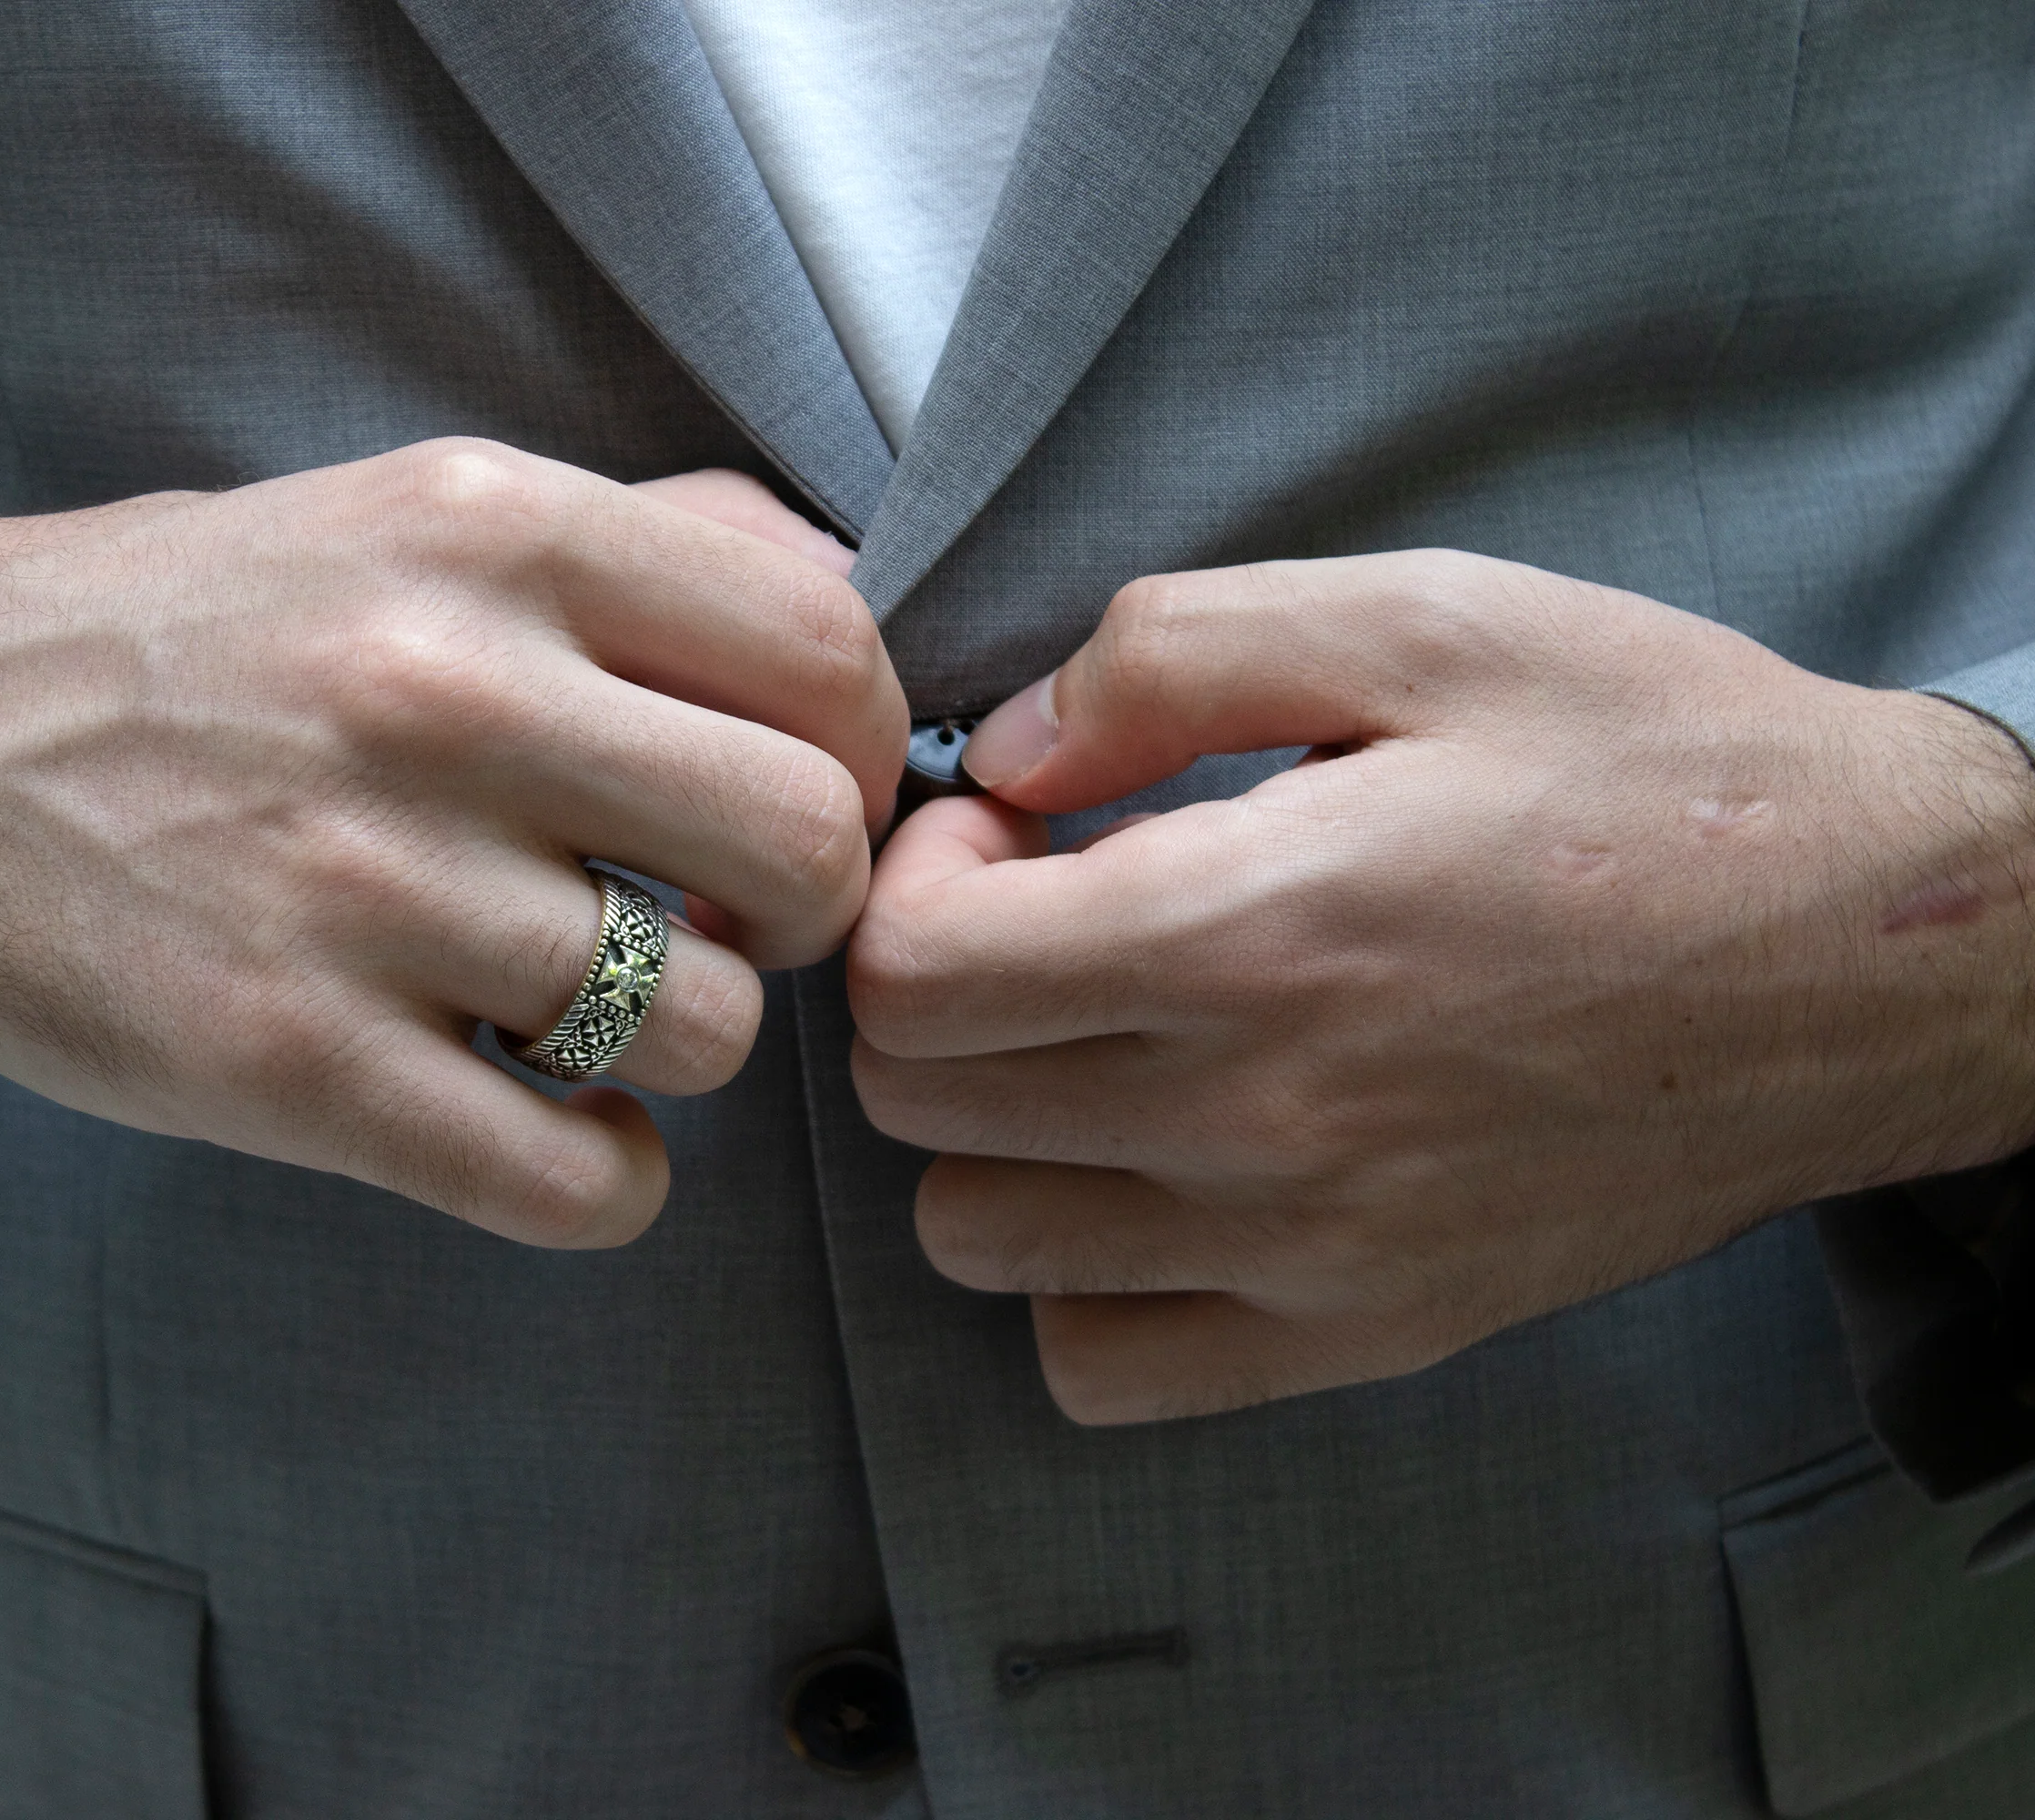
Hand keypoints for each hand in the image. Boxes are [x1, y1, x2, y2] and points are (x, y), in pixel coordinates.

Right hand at [0, 440, 902, 1246]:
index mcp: (485, 529)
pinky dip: (609, 1185)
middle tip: (717, 919)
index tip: (797, 800)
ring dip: (683, 1046)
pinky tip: (555, 1132)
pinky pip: (576, 1183)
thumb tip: (848, 614)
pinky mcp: (279, 1063)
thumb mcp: (405, 510)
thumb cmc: (194, 631)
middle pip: (804, 848)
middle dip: (801, 912)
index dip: (860, 756)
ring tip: (589, 1010)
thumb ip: (643, 538)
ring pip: (704, 1028)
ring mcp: (354, 885)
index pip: (826, 656)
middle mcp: (433, 688)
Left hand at [848, 549, 2034, 1420]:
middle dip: (937, 988)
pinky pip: (1103, 1366)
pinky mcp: (1368, 1329)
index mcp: (1250, 929)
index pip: (909, 977)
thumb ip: (1171, 657)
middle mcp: (1256, 1120)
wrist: (1883, 953)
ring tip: (1098, 1039)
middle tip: (1047, 913)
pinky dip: (1081, 1279)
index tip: (1006, 835)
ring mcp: (1308, 1251)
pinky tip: (1155, 1174)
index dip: (915, 882)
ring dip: (991, 1130)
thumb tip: (1007, 754)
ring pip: (977, 1242)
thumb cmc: (1659, 764)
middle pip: (918, 1104)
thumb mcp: (1423, 618)